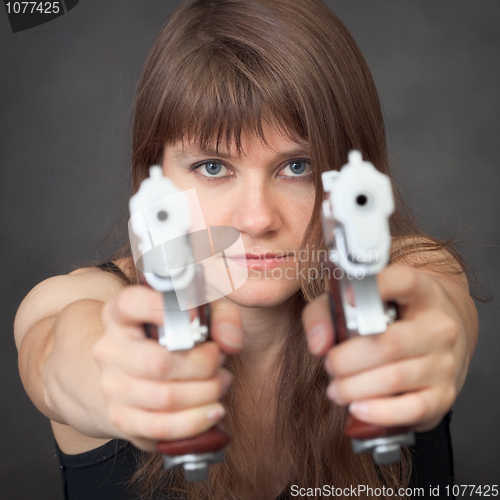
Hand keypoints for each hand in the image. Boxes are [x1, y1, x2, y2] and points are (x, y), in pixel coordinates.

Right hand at [92, 285, 242, 450]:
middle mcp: (109, 349)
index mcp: (121, 314)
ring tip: (221, 382)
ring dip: (205, 393)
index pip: (130, 304)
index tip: (193, 313)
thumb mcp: (198, 313)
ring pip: (164, 398)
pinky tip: (213, 411)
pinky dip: (194, 422)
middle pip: (159, 363)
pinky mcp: (121, 419)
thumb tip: (230, 341)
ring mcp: (111, 386)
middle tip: (220, 360)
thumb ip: (222, 317)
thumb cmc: (173, 336)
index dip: (161, 308)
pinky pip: (160, 428)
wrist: (134, 372)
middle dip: (202, 365)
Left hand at [302, 264, 472, 431]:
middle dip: (346, 360)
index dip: (376, 287)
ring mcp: (444, 362)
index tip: (349, 298)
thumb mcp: (357, 303)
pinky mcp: (443, 395)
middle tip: (330, 364)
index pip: (403, 282)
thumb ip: (324, 314)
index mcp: (420, 292)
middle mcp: (438, 325)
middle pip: (387, 344)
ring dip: (354, 388)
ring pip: (393, 378)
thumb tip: (318, 343)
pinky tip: (358, 407)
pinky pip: (411, 409)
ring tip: (337, 388)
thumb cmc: (387, 319)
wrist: (437, 340)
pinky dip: (379, 412)